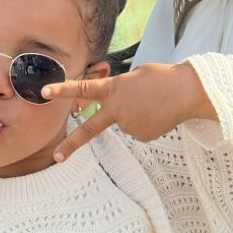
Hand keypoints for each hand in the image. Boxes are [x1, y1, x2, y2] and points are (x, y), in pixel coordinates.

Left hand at [43, 62, 216, 160]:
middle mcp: (117, 109)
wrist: (188, 91)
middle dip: (72, 144)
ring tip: (153, 104)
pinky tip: (158, 114)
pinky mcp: (142, 136)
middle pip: (90, 128)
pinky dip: (146, 123)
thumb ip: (120, 89)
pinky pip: (138, 130)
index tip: (44, 91)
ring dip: (135, 115)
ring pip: (124, 123)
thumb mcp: (135, 76)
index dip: (62, 90)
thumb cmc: (163, 77)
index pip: (83, 88)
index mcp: (114, 88)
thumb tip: (119, 107)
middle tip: (57, 157)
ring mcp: (129, 125)